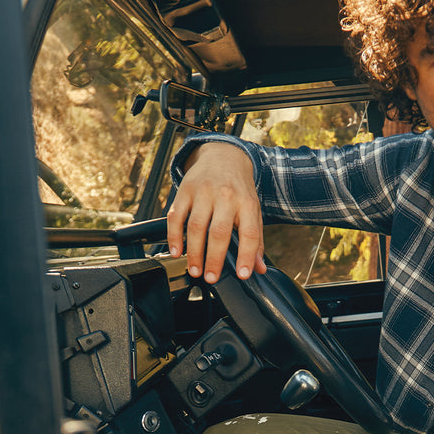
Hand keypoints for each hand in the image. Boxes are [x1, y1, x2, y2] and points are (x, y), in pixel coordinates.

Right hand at [166, 142, 264, 283]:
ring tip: (195, 270)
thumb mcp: (253, 210)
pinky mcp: (185, 190)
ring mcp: (203, 192)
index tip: (243, 274)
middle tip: (211, 278)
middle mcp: (225, 196)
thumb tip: (259, 268)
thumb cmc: (239, 189)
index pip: (250, 233)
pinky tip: (176, 252)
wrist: (224, 156)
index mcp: (246, 203)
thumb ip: (256, 240)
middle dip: (214, 258)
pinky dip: (174, 236)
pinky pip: (176, 216)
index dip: (247, 255)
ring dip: (194, 252)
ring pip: (196, 226)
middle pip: (218, 232)